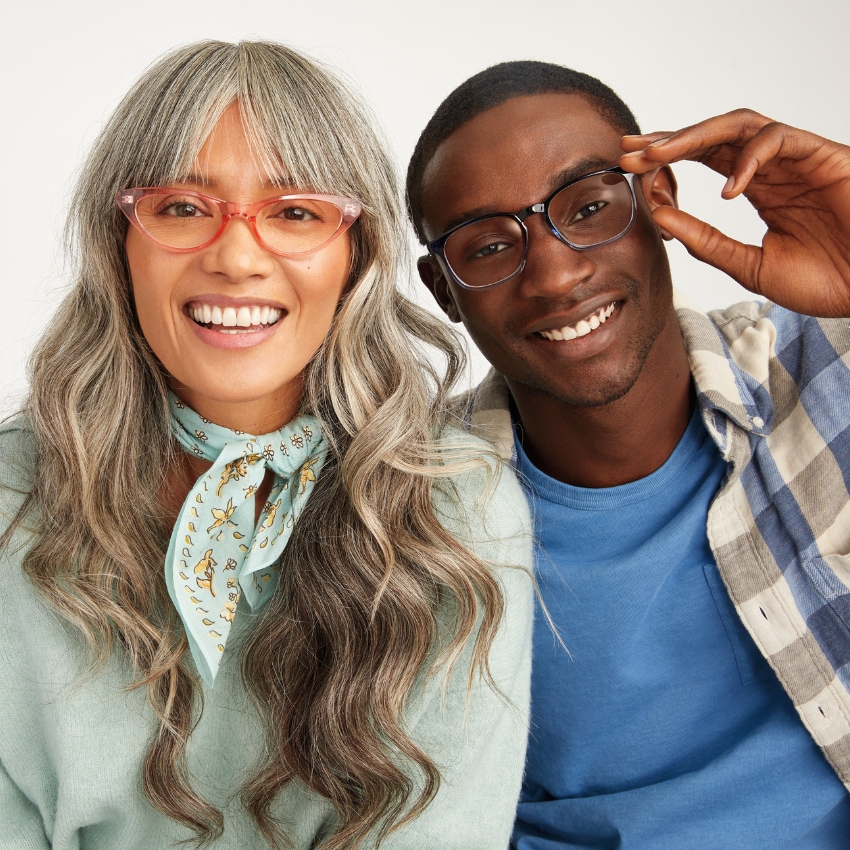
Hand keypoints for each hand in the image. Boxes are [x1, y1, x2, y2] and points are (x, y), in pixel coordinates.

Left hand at [620, 109, 849, 316]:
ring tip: (658, 155)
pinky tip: (727, 190)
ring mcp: (797, 159)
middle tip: (629, 150)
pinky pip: (778, 140)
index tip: (630, 169)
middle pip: (713, 136)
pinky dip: (747, 159)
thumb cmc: (825, 280)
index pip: (704, 160)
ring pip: (740, 125)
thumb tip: (661, 218)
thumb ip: (707, 242)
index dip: (667, 161)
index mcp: (758, 189)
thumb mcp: (750, 266)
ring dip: (694, 136)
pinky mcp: (823, 155)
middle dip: (668, 141)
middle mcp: (774, 168)